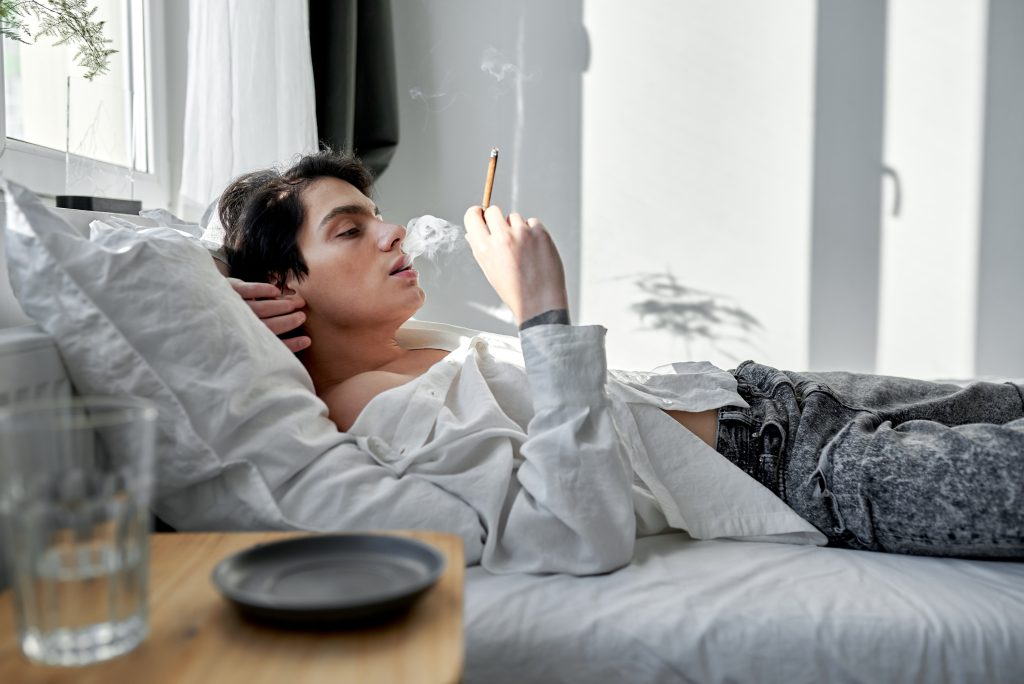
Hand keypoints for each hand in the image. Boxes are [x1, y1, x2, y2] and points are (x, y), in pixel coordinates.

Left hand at [226, 278, 310, 352]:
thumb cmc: (225, 321)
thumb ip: (258, 338)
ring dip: (282, 306)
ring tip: (296, 303)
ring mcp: (233, 306)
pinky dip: (264, 291)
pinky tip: (276, 291)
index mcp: (243, 340)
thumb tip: (284, 342)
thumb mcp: (240, 335)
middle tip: (302, 316)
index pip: (271, 345)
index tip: (307, 340)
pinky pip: (248, 290)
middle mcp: (238, 326)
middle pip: (270, 326)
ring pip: (262, 309)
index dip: (291, 345)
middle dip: (290, 321)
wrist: (200, 300)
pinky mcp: (229, 289)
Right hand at [463, 205, 568, 323]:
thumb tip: (474, 233)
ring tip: (523, 250)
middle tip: (504, 233)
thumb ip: (481, 248)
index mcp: (485, 248)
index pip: (473, 216)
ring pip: (515, 217)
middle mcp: (502, 238)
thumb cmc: (514, 290)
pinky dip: (534, 232)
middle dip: (497, 219)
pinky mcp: (540, 233)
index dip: (477, 214)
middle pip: (494, 211)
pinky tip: (535, 249)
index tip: (482, 214)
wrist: (539, 303)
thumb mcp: (489, 271)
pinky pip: (533, 223)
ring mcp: (523, 234)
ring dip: (517, 228)